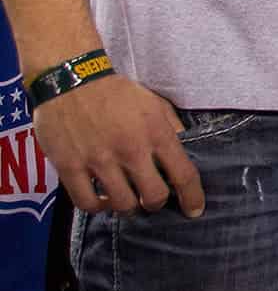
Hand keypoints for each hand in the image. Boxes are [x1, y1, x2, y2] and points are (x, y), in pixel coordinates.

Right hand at [33, 75, 203, 215]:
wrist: (71, 80)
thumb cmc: (115, 91)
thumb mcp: (154, 103)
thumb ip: (172, 127)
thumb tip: (187, 149)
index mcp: (156, 133)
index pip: (184, 175)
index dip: (193, 198)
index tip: (194, 210)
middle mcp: (130, 150)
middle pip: (154, 197)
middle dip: (157, 203)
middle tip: (152, 200)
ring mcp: (99, 160)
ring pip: (123, 204)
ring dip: (129, 207)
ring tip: (128, 200)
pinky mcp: (70, 167)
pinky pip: (87, 203)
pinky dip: (98, 207)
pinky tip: (103, 200)